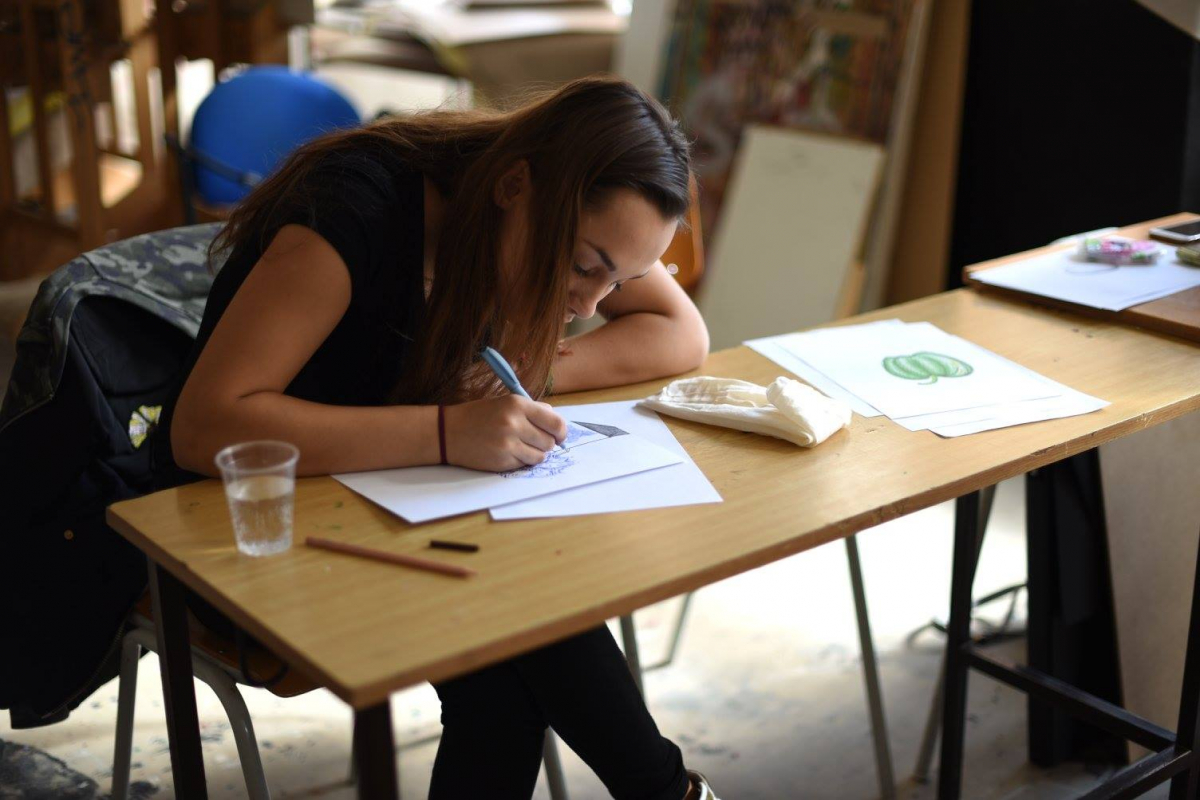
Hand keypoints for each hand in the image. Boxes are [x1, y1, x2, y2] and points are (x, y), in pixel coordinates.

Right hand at [442, 396, 567, 471]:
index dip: (561, 432)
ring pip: (540, 456)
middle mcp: (515, 424)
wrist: (448, 432)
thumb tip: (555, 419)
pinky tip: (508, 452)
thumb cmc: (479, 415)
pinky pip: (525, 465)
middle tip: (534, 440)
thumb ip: (532, 410)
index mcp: (518, 404)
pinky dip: (521, 461)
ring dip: (535, 454)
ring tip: (521, 446)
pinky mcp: (502, 461)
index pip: (555, 422)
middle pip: (549, 442)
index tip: (559, 436)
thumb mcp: (505, 402)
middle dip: (546, 443)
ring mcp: (508, 445)